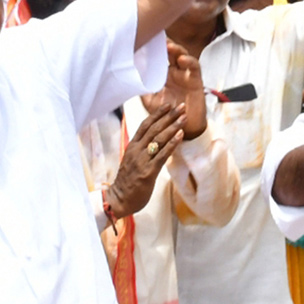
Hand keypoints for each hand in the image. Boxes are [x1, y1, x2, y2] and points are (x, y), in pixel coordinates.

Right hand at [107, 104, 186, 218]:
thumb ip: (142, 150)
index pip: (145, 125)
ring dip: (173, 126)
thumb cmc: (127, 182)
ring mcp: (142, 160)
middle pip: (154, 129)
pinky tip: (180, 135)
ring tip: (184, 117)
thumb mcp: (132, 161)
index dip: (157, 114)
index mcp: (132, 146)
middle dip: (169, 116)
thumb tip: (155, 141)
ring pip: (159, 139)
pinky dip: (172, 143)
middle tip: (181, 106)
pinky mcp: (148, 172)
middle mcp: (136, 150)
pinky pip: (162, 155)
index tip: (168, 105)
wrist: (119, 199)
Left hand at [141, 42, 206, 139]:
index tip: (147, 37)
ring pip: (184, 56)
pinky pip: (194, 67)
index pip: (161, 56)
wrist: (181, 128)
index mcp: (164, 74)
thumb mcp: (149, 100)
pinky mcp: (196, 81)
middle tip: (158, 37)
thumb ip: (142, 88)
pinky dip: (189, 61)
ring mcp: (186, 75)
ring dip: (177, 49)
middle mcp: (176, 72)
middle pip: (172, 52)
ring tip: (169, 45)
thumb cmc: (166, 114)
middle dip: (166, 44)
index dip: (156, 47)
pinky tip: (182, 59)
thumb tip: (128, 78)